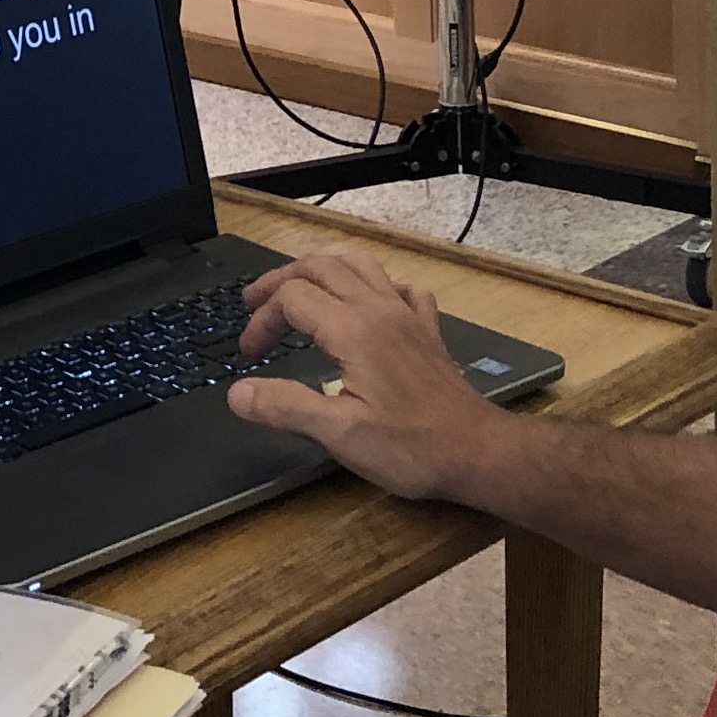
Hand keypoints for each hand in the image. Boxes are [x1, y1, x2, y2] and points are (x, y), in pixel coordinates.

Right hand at [229, 251, 506, 504]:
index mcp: (353, 330)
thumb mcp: (340, 434)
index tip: (250, 357)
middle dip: (281, 281)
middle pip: (321, 267)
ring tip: (299, 293)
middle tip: (254, 307)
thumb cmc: (411, 447)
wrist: (478, 452)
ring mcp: (408, 316)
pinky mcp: (427, 331)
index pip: (292, 299)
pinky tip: (367, 306)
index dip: (262, 321)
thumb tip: (238, 392)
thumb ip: (286, 407)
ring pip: (359, 265)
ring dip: (322, 271)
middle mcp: (380, 310)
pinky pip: (400, 287)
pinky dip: (374, 285)